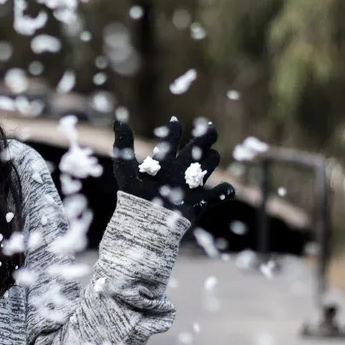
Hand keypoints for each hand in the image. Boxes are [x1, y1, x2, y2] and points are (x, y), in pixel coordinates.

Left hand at [112, 118, 235, 223]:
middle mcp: (178, 170)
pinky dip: (226, 191)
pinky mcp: (200, 202)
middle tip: (209, 128)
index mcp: (162, 161)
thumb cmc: (132, 196)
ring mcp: (191, 185)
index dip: (174, 130)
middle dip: (204, 137)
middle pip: (197, 148)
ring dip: (212, 159)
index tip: (174, 123)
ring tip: (210, 156)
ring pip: (210, 164)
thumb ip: (124, 144)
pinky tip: (224, 189)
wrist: (143, 224)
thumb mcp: (125, 167)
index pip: (171, 139)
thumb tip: (118, 120)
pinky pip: (220, 194)